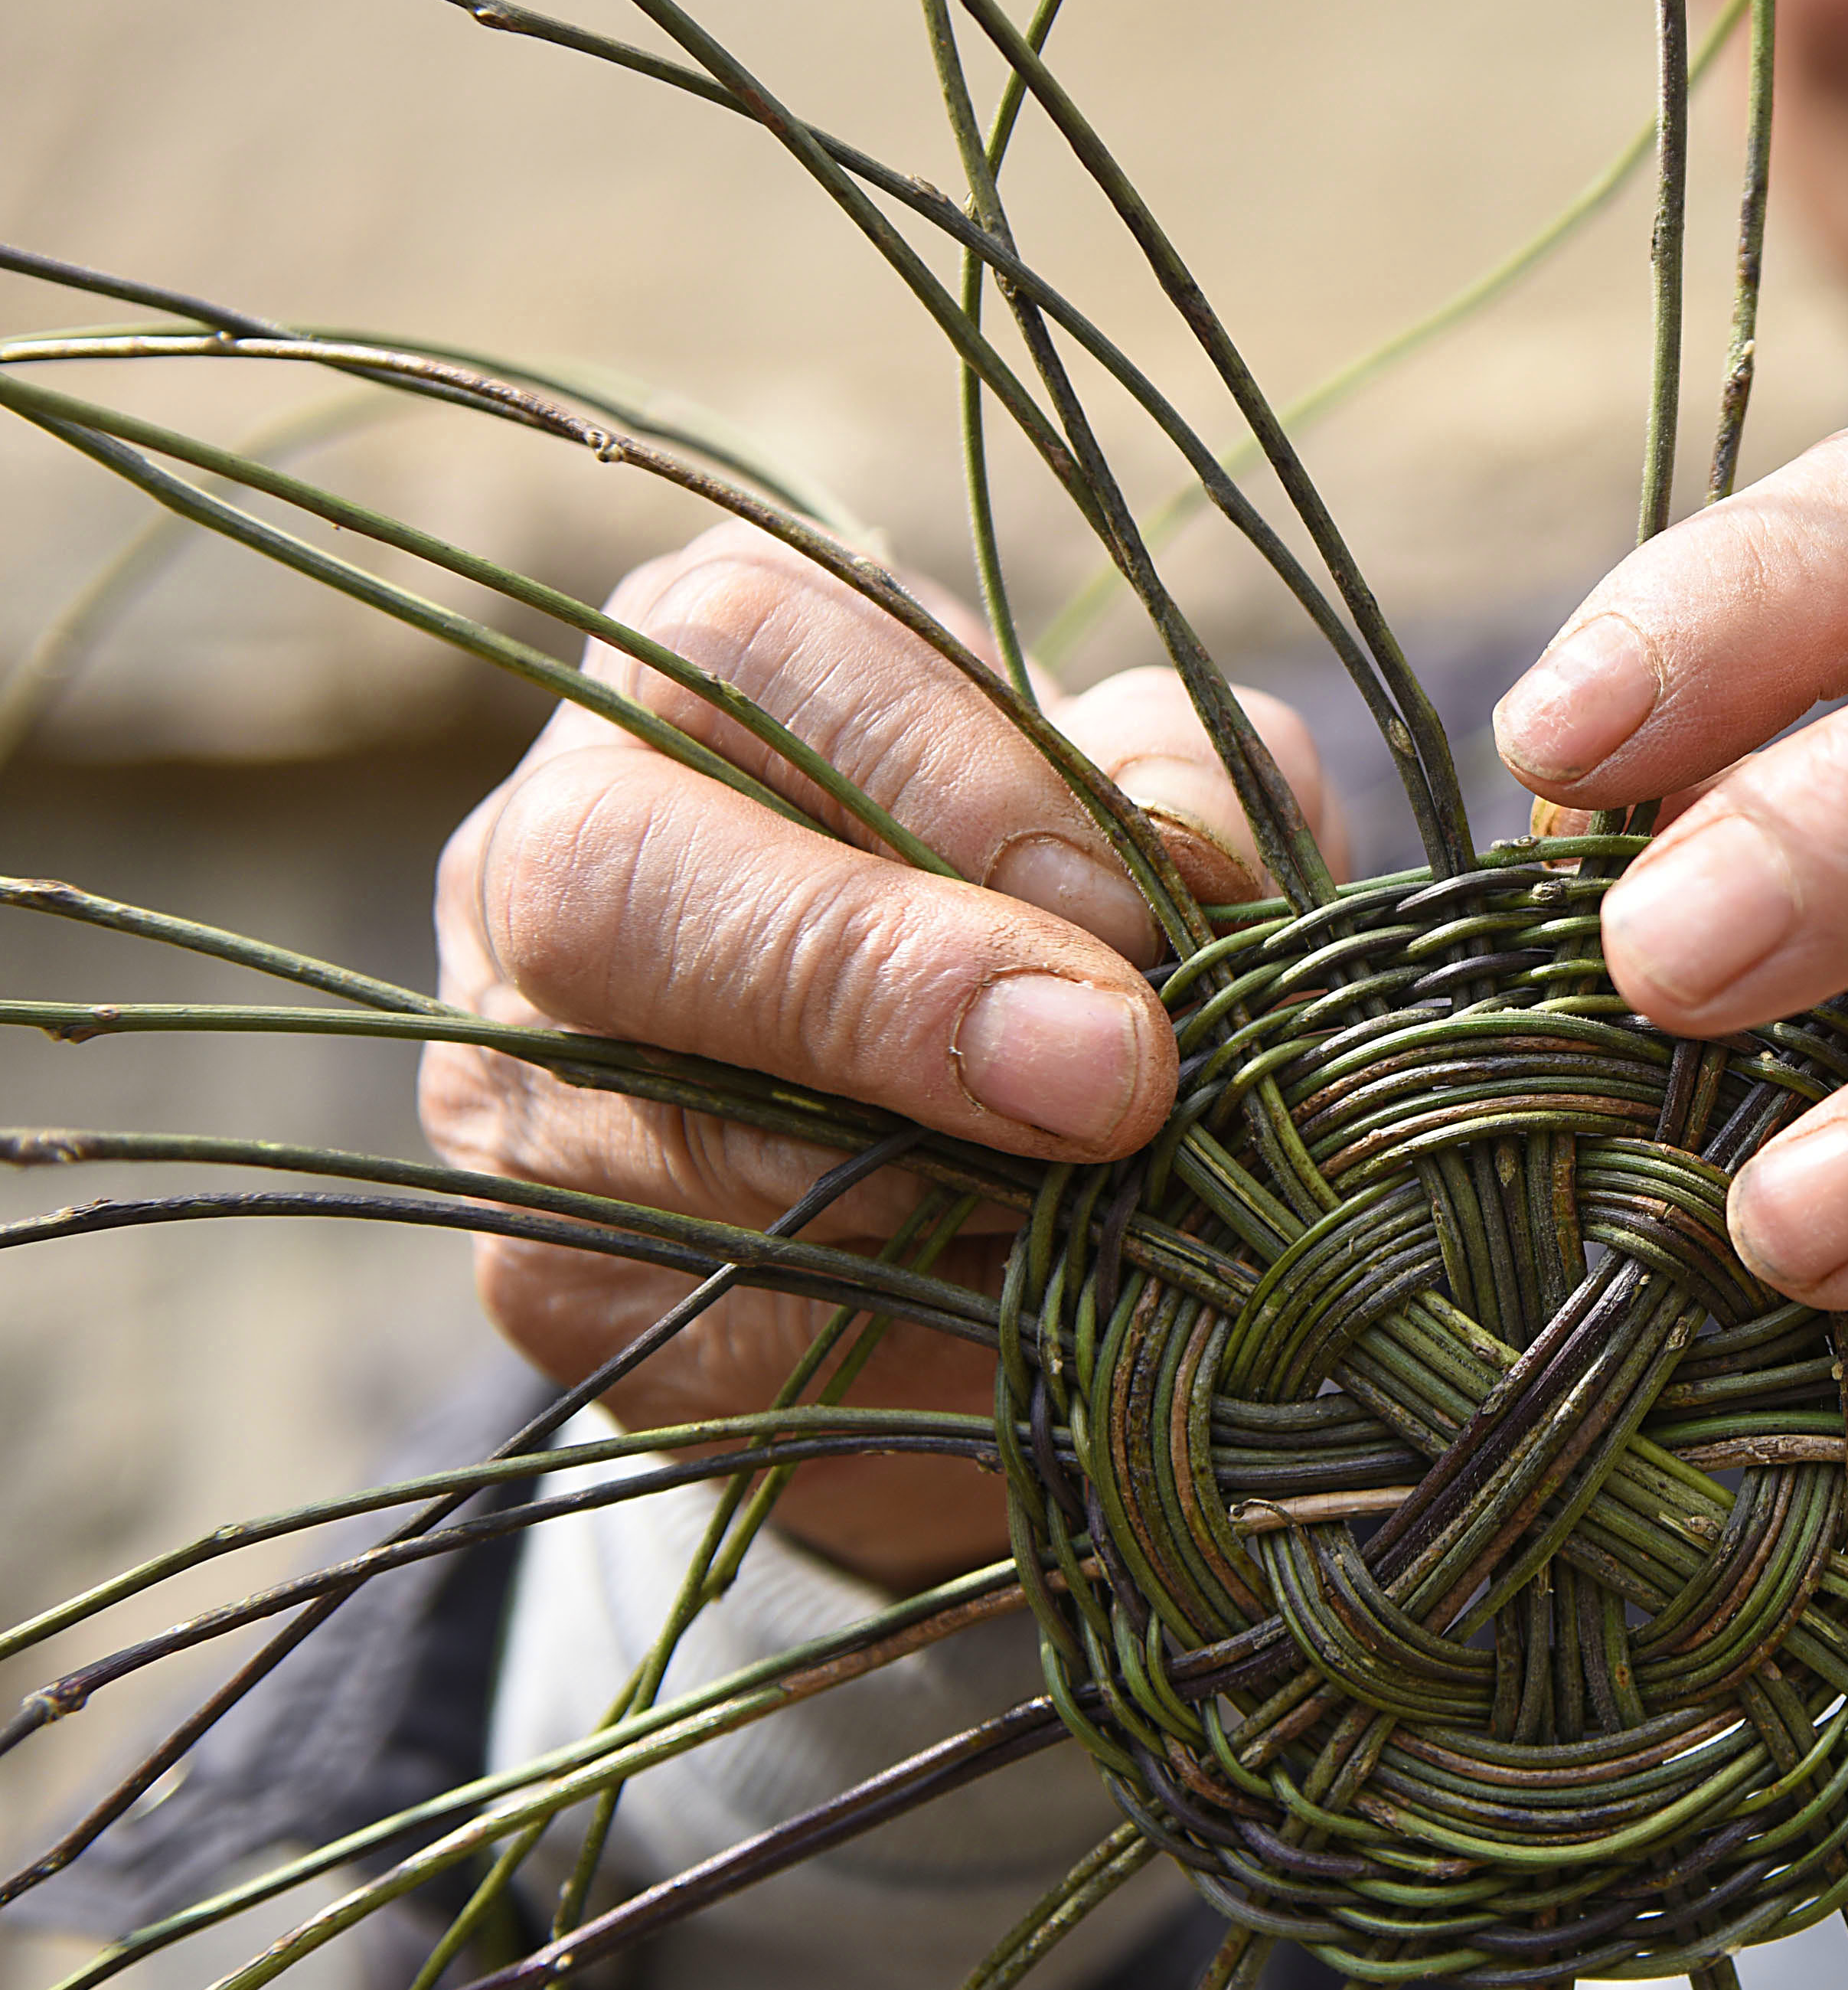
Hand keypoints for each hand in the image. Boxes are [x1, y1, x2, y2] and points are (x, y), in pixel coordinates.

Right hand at [422, 522, 1333, 1589]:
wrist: (984, 1165)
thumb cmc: (1076, 916)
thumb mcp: (1153, 816)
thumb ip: (1184, 790)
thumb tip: (1195, 845)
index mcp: (696, 675)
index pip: (751, 651)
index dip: (952, 779)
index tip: (1134, 908)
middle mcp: (540, 853)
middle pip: (610, 882)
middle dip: (882, 983)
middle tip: (1113, 1082)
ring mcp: (510, 1081)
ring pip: (664, 1134)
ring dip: (932, 1193)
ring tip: (1117, 1211)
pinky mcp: (551, 1285)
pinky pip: (716, 1328)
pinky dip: (918, 1338)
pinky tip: (1045, 1325)